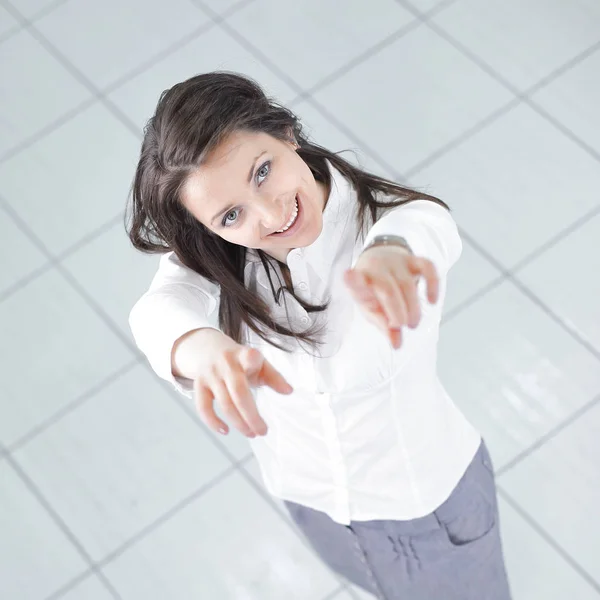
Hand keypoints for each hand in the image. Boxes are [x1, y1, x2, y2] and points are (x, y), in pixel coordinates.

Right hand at [172, 328, 292, 437]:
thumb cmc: (241, 361)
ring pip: (224, 403)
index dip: (252, 361)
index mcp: (244, 355)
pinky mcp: (199, 385)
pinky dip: (212, 421)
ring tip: (251, 434)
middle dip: (252, 416)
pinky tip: (225, 431)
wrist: (209, 349)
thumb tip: (289, 391)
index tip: (258, 365)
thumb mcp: (259, 363)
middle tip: (262, 432)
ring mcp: (210, 374)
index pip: (249, 357)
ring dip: (239, 423)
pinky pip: (203, 407)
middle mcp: (226, 364)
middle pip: (239, 393)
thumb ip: (274, 377)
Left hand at [343, 245, 438, 348]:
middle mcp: (376, 269)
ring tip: (413, 324)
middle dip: (397, 311)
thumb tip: (397, 344)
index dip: (353, 280)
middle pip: (387, 289)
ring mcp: (395, 262)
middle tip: (404, 326)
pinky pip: (427, 268)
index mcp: (361, 283)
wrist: (380, 260)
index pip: (356, 282)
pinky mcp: (413, 259)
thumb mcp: (372, 309)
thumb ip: (384, 326)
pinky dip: (432, 284)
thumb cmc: (374, 291)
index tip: (348, 276)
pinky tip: (431, 300)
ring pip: (407, 284)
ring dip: (413, 307)